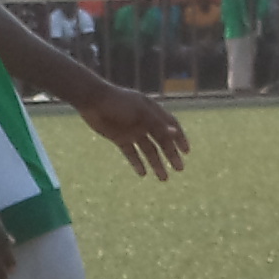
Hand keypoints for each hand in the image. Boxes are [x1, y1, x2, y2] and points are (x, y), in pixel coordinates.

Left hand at [75, 85, 189, 179]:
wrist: (92, 100)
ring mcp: (131, 131)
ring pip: (148, 149)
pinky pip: (131, 152)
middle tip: (179, 169)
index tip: (186, 152)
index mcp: (152, 111)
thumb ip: (157, 123)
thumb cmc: (118, 102)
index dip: (179, 138)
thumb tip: (175, 132)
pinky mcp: (119, 138)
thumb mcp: (140, 112)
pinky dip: (137, 162)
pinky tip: (143, 174)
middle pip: (161, 140)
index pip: (171, 125)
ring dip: (156, 163)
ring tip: (163, 178)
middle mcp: (144, 122)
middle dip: (171, 154)